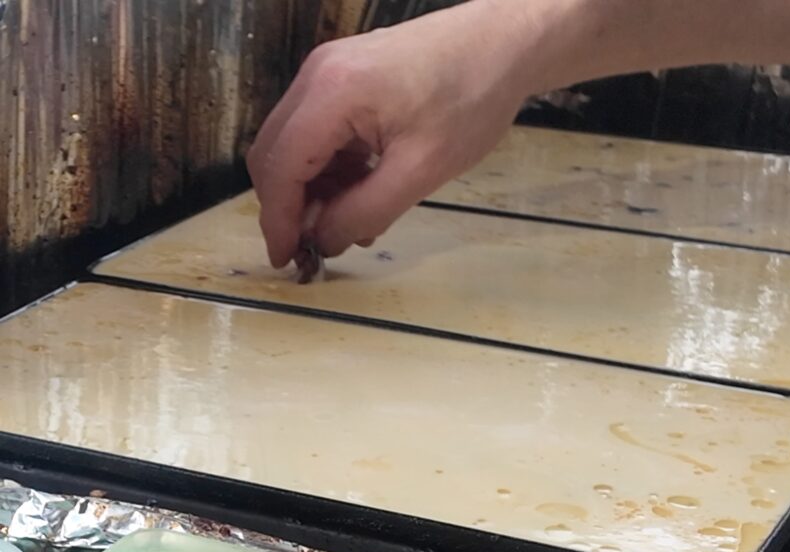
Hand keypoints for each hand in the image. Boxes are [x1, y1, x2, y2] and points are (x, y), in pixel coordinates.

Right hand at [246, 2, 531, 267]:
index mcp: (331, 92)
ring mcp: (328, 70)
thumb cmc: (471, 100)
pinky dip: (332, 167)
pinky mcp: (346, 75)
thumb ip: (366, 211)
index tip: (285, 261)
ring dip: (315, 189)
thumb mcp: (422, 169)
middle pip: (276, 152)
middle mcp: (316, 75)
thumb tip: (324, 241)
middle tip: (315, 249)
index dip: (277, 219)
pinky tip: (363, 193)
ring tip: (351, 225)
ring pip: (298, 144)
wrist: (503, 43)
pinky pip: (322, 130)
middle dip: (290, 206)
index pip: (280, 166)